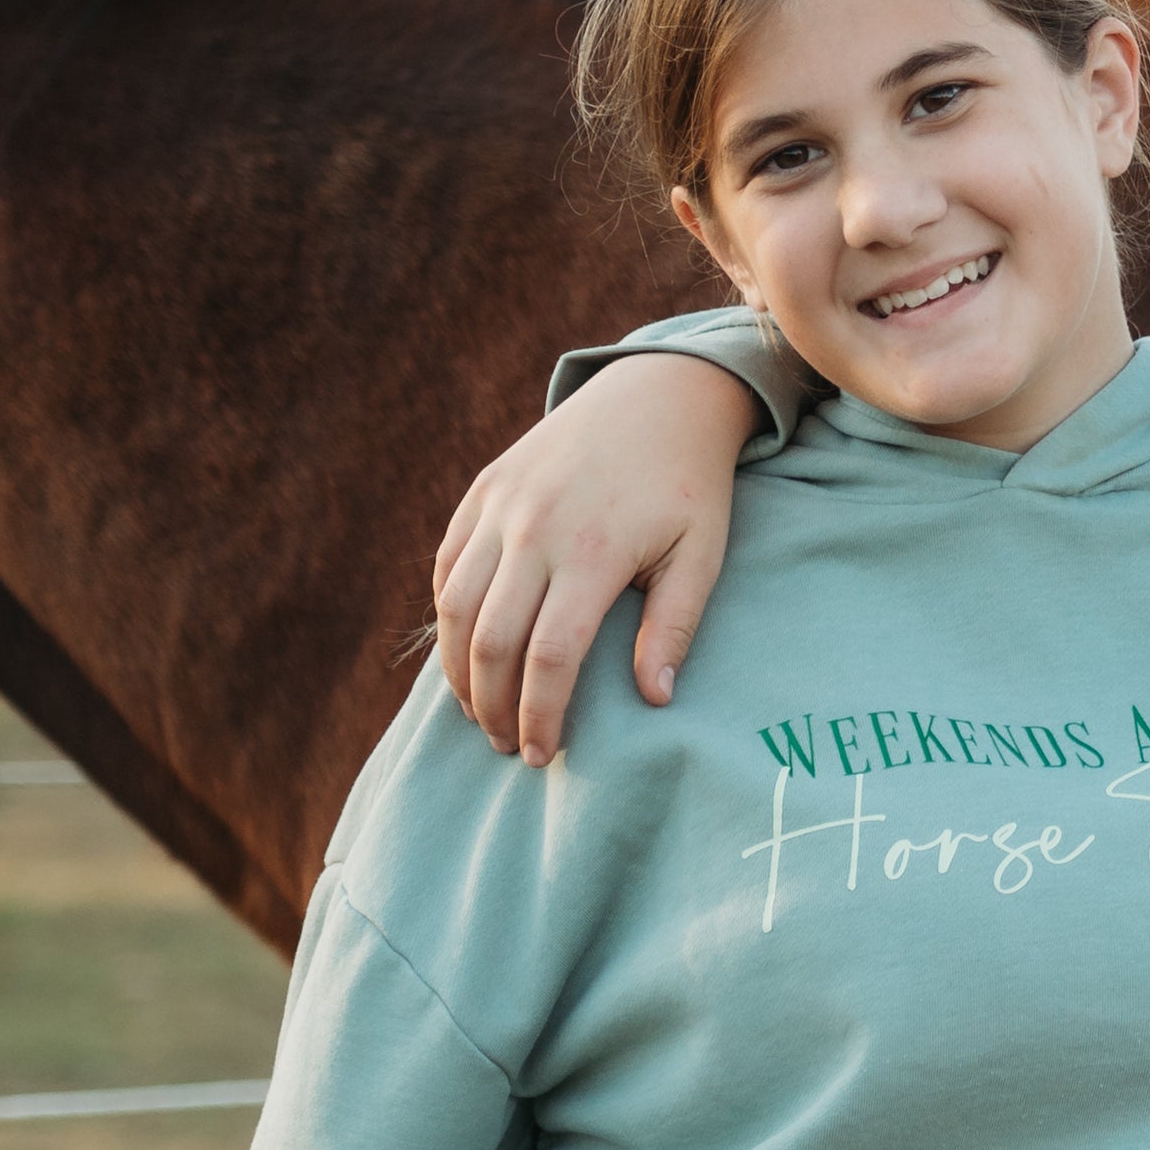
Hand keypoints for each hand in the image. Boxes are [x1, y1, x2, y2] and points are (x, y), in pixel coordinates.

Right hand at [430, 352, 761, 762]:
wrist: (659, 394)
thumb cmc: (690, 484)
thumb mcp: (701, 554)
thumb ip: (675, 627)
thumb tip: (654, 700)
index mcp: (591, 552)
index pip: (549, 658)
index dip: (540, 715)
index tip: (542, 755)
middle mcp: (533, 529)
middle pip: (489, 641)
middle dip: (492, 706)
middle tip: (506, 746)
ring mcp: (499, 506)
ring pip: (453, 605)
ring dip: (458, 669)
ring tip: (480, 712)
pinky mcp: (483, 490)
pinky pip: (449, 565)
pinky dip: (448, 615)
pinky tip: (464, 652)